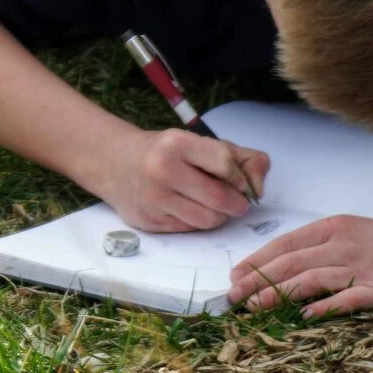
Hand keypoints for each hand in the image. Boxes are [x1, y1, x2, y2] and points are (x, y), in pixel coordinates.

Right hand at [102, 129, 272, 231]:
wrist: (114, 162)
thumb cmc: (165, 152)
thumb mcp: (200, 143)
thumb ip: (241, 157)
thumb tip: (258, 188)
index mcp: (177, 143)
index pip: (226, 164)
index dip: (241, 177)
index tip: (239, 181)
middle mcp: (162, 169)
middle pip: (220, 198)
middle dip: (237, 204)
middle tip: (237, 202)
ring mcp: (153, 198)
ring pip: (207, 220)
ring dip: (220, 217)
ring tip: (214, 206)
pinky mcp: (149, 221)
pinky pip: (189, 230)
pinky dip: (198, 223)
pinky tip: (191, 209)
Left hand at [229, 215, 372, 318]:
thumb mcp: (353, 234)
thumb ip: (321, 247)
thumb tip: (283, 266)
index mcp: (333, 227)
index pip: (284, 244)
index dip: (256, 261)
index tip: (235, 277)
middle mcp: (342, 243)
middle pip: (290, 262)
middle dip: (257, 280)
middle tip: (234, 297)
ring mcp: (361, 266)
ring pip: (309, 278)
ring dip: (277, 294)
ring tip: (255, 308)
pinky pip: (346, 298)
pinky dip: (323, 307)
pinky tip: (303, 317)